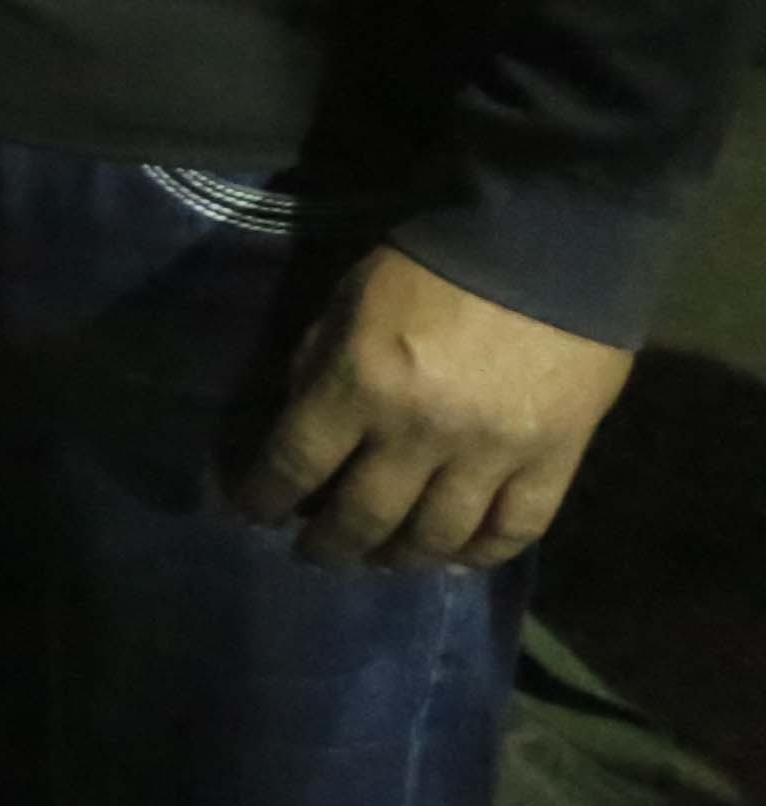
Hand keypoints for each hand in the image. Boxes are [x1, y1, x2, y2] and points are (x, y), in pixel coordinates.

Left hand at [236, 241, 635, 569]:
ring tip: (380, 559)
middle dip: (329, 545)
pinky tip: (455, 557)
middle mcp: (419, 432)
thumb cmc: (431, 265)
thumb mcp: (348, 301)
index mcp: (358, 384)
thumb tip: (302, 426)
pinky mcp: (553, 461)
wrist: (546, 246)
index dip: (264, 497)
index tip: (251, 514)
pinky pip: (513, 529)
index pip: (295, 463)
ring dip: (399, 558)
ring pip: (436, 536)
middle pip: (364, 515)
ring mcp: (491, 453)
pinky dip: (480, 554)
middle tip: (315, 553)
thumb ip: (319, 364)